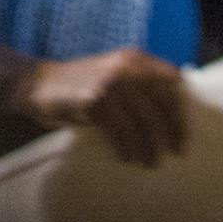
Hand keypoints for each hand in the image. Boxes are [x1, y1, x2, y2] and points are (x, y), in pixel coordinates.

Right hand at [13, 48, 187, 165]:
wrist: (38, 85)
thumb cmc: (82, 86)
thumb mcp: (117, 75)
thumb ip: (142, 86)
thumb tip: (171, 119)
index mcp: (137, 59)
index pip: (172, 83)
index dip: (181, 110)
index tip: (185, 133)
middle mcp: (127, 68)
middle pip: (160, 104)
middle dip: (171, 131)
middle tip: (177, 152)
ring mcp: (110, 84)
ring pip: (141, 121)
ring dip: (148, 146)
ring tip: (152, 162)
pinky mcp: (93, 102)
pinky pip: (119, 131)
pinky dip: (126, 147)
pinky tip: (128, 158)